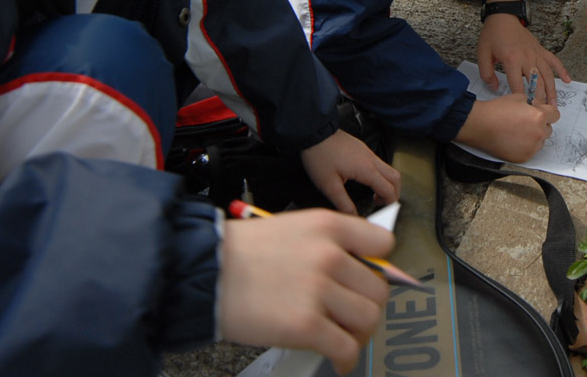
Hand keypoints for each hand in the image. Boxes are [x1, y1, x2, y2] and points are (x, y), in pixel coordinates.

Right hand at [218, 209, 393, 373]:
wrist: (204, 272)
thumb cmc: (241, 253)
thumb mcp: (293, 228)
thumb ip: (328, 244)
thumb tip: (357, 272)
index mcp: (328, 226)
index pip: (383, 244)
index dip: (379, 265)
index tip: (369, 279)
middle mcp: (330, 255)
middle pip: (378, 288)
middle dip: (367, 306)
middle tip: (353, 316)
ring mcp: (320, 290)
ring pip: (368, 318)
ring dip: (359, 333)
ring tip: (343, 338)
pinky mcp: (307, 325)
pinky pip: (346, 347)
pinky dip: (346, 358)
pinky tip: (337, 360)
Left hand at [300, 129, 400, 213]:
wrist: (314, 131)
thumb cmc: (319, 157)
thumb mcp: (328, 185)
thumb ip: (343, 203)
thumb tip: (354, 218)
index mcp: (366, 170)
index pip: (388, 189)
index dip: (390, 203)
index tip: (384, 213)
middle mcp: (371, 159)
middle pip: (395, 178)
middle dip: (394, 193)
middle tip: (383, 205)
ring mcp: (368, 152)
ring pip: (388, 169)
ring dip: (387, 184)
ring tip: (375, 196)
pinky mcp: (362, 148)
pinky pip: (379, 163)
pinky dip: (381, 176)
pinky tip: (367, 182)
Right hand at [455, 95, 560, 161]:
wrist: (480, 125)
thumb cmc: (496, 111)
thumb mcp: (517, 98)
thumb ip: (532, 103)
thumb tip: (538, 107)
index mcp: (539, 116)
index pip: (555, 115)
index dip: (547, 113)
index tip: (542, 114)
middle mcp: (539, 133)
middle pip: (548, 129)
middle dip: (540, 125)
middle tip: (525, 123)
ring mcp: (532, 147)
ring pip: (540, 141)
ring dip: (533, 137)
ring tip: (517, 132)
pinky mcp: (524, 157)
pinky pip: (531, 151)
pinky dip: (524, 147)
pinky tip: (513, 140)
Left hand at [476, 11, 570, 105]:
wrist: (503, 16)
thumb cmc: (492, 35)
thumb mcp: (482, 54)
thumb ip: (486, 73)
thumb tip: (495, 87)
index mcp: (511, 60)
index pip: (517, 85)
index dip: (521, 99)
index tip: (524, 112)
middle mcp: (527, 58)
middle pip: (536, 82)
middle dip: (539, 99)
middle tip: (541, 114)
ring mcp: (536, 53)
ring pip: (547, 75)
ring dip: (552, 91)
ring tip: (554, 105)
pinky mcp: (541, 50)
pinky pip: (554, 61)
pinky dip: (562, 70)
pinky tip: (568, 81)